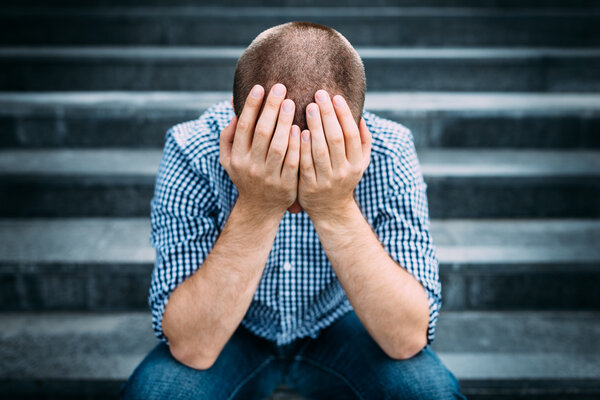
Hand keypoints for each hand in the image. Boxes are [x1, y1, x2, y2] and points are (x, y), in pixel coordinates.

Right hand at [220, 83, 300, 217]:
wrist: (259, 209)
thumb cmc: (245, 175)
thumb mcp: (229, 159)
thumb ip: (228, 135)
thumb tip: (233, 108)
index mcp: (237, 157)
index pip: (243, 126)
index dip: (251, 106)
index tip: (260, 87)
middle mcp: (251, 167)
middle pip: (262, 133)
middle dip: (271, 108)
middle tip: (281, 87)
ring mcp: (269, 177)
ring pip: (278, 146)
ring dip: (285, 123)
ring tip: (292, 102)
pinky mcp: (286, 185)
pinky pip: (293, 162)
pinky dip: (297, 145)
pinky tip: (302, 128)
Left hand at [298, 89, 371, 220]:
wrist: (330, 210)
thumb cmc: (344, 178)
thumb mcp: (359, 163)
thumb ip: (363, 141)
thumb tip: (361, 116)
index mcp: (356, 163)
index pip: (351, 134)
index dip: (344, 114)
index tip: (335, 96)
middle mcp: (343, 171)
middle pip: (335, 139)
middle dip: (328, 115)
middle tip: (318, 95)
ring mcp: (326, 180)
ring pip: (320, 150)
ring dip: (314, 127)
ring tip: (308, 106)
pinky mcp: (309, 187)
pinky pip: (304, 164)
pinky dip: (302, 147)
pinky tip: (297, 130)